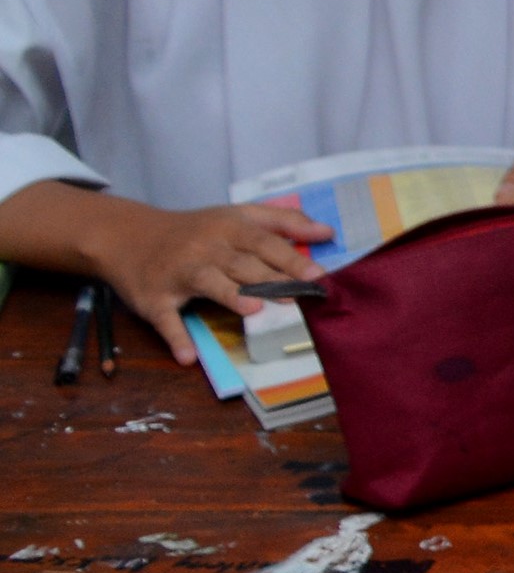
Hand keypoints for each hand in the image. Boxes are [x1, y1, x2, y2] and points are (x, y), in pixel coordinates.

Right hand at [77, 199, 334, 364]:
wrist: (127, 236)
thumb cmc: (196, 230)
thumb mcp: (236, 215)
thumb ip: (283, 221)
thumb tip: (327, 232)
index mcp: (228, 228)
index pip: (264, 243)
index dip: (291, 258)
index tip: (318, 274)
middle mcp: (204, 249)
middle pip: (242, 264)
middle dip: (270, 280)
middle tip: (299, 296)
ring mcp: (178, 274)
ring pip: (208, 283)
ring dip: (230, 297)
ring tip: (254, 311)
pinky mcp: (154, 299)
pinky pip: (166, 320)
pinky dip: (175, 337)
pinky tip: (188, 356)